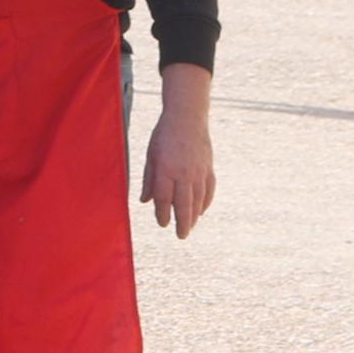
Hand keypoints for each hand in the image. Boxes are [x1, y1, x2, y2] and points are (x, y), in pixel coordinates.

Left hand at [140, 94, 213, 237]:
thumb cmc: (163, 135)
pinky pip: (209, 189)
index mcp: (166, 169)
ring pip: (198, 199)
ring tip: (190, 227)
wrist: (187, 116)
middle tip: (181, 236)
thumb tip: (144, 201)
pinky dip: (206, 202)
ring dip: (194, 216)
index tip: (162, 224)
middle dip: (182, 223)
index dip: (162, 214)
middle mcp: (184, 173)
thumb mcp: (150, 155)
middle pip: (184, 204)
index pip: (163, 199)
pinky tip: (201, 210)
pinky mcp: (208, 167)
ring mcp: (198, 171)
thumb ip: (148, 179)